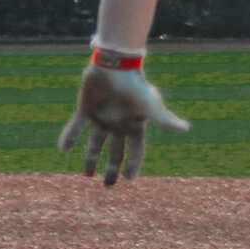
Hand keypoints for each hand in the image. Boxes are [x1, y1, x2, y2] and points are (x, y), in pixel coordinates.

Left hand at [57, 61, 189, 185]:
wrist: (115, 64)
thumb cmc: (135, 85)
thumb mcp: (150, 105)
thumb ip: (165, 119)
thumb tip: (186, 129)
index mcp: (134, 125)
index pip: (135, 151)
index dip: (133, 165)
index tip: (128, 180)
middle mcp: (118, 124)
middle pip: (115, 151)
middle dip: (112, 169)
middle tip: (108, 184)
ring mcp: (101, 117)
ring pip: (96, 143)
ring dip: (91, 158)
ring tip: (86, 175)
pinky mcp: (85, 109)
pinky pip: (76, 127)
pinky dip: (69, 137)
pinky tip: (63, 150)